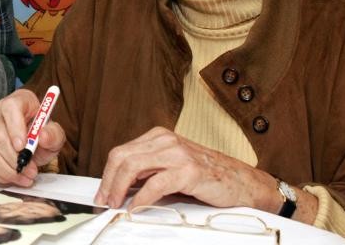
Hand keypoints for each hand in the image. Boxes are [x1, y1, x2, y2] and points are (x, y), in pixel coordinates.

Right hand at [0, 89, 64, 187]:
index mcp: (16, 102)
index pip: (10, 109)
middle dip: (15, 159)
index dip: (15, 129)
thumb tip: (43, 137)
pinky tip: (12, 177)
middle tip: (31, 171)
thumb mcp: (54, 132)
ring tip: (25, 177)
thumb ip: (53, 134)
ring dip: (8, 171)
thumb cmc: (40, 132)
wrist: (31, 138)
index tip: (23, 148)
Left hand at [94, 127, 280, 210]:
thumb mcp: (173, 167)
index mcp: (159, 136)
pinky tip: (136, 208)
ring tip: (115, 204)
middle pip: (122, 157)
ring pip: (133, 166)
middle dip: (108, 181)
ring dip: (119, 188)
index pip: (121, 152)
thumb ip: (149, 171)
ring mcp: (177, 153)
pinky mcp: (189, 170)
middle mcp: (166, 140)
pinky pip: (155, 184)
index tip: (101, 192)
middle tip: (104, 201)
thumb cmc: (208, 177)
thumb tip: (120, 186)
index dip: (107, 173)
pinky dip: (141, 198)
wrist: (243, 183)